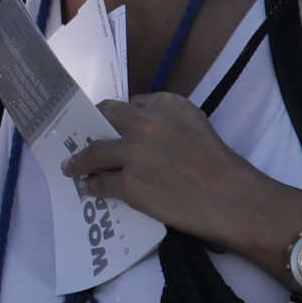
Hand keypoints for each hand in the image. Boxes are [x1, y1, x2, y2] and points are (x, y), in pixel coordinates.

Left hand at [61, 93, 301, 258]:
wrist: (231, 198)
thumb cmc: (219, 164)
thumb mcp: (197, 125)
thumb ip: (167, 119)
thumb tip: (136, 124)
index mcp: (167, 104)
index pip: (128, 105)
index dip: (113, 116)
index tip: (103, 123)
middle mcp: (147, 122)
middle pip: (103, 119)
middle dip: (87, 127)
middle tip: (76, 137)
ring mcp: (134, 153)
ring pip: (93, 152)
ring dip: (78, 160)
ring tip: (70, 167)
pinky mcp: (129, 183)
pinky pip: (100, 183)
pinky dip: (92, 186)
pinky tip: (89, 188)